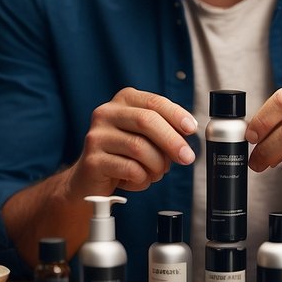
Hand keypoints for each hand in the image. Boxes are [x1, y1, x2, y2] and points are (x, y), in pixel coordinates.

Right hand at [66, 88, 195, 197]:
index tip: (192, 129)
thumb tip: (188, 133)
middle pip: (146, 121)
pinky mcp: (92, 161)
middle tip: (187, 157)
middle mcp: (106, 113)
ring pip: (139, 148)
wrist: (90, 179)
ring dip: (157, 165)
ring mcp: (96, 136)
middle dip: (172, 141)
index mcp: (123, 101)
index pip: (154, 102)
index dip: (176, 115)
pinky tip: (139, 180)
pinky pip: (129, 169)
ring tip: (157, 173)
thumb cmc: (123, 155)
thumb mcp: (145, 136)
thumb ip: (165, 129)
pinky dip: (142, 179)